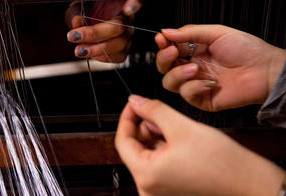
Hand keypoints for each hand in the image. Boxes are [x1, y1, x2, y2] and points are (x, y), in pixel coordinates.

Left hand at [66, 0, 141, 62]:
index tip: (127, 9)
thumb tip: (76, 21)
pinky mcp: (124, 51)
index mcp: (119, 6)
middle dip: (95, 34)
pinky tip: (91, 53)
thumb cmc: (86, 16)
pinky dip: (102, 57)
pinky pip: (118, 57)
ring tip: (80, 50)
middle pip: (119, 28)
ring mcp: (127, 36)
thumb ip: (78, 14)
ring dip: (97, 50)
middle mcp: (126, 21)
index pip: (136, 1)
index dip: (135, 4)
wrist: (86, 29)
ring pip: (120, 45)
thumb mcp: (79, 10)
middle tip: (77, 36)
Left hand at [115, 95, 284, 195]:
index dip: (127, 117)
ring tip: (172, 126)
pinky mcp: (169, 187)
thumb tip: (136, 101)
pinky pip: (157, 162)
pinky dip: (163, 146)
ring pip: (147, 153)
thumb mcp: (182, 127)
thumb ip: (154, 110)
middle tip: (157, 112)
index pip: (122, 140)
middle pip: (135, 147)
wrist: (249, 181)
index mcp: (146, 175)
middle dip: (144, 126)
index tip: (134, 104)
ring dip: (155, 135)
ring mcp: (159, 189)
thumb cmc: (221, 163)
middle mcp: (149, 187)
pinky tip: (177, 138)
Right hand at [155, 25, 285, 110]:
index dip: (163, 46)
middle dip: (164, 59)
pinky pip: (186, 94)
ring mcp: (195, 84)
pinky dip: (194, 87)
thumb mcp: (216, 33)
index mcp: (194, 52)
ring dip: (178, 74)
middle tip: (172, 52)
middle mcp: (192, 68)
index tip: (161, 39)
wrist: (264, 70)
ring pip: (169, 83)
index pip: (169, 50)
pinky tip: (209, 82)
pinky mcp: (201, 99)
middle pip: (164, 68)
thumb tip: (166, 32)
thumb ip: (189, 33)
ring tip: (195, 68)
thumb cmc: (247, 50)